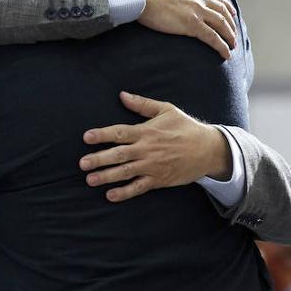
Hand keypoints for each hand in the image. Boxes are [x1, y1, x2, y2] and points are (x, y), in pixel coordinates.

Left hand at [80, 92, 229, 201]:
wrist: (208, 149)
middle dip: (99, 159)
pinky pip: (139, 187)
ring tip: (90, 180)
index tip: (86, 137)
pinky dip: (125, 192)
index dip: (102, 134)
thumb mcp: (166, 110)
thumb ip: (142, 104)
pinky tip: (110, 195)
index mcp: (147, 131)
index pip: (120, 133)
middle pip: (119, 154)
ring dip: (107, 176)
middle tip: (82, 163)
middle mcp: (147, 149)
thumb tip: (122, 95)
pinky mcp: (158, 180)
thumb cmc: (185, 127)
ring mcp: (152, 166)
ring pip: (125, 172)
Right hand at [130, 0, 237, 58]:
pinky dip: (222, 46)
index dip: (224, 4)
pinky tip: (226, 53)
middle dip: (230, 22)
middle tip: (234, 32)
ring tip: (233, 45)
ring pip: (221, 24)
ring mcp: (196, 11)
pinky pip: (212, 37)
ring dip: (229, 35)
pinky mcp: (192, 24)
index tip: (231, 11)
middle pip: (221, 10)